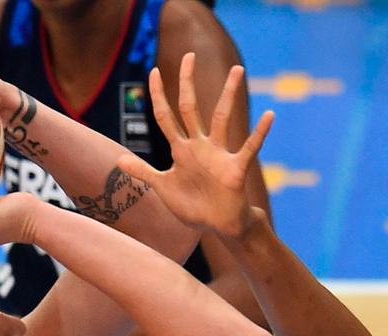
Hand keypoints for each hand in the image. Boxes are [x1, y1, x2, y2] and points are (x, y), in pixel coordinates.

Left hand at [116, 53, 273, 239]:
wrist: (218, 226)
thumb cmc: (193, 207)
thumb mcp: (163, 188)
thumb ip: (142, 172)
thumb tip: (118, 159)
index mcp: (181, 150)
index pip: (165, 117)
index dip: (158, 95)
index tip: (154, 71)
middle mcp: (199, 146)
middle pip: (190, 107)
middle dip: (187, 82)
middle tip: (189, 55)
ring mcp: (218, 155)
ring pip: (221, 118)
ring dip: (228, 94)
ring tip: (237, 69)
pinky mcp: (235, 169)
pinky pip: (249, 147)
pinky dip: (259, 133)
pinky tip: (269, 116)